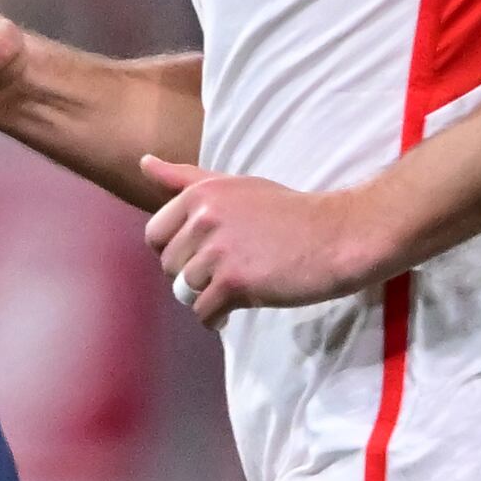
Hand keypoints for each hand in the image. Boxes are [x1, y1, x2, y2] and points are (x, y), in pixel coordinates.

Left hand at [140, 155, 393, 325]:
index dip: (178, 252)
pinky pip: (204, 312)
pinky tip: (235, 310)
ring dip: (207, 297)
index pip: (155, 236)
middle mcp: (203, 218)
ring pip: (185, 292)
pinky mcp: (235, 282)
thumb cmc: (288, 212)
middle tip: (227, 274)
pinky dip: (216, 318)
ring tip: (236, 290)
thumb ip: (186, 178)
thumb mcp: (235, 186)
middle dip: (193, 277)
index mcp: (199, 194)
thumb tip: (143, 162)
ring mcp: (218, 251)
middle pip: (170, 267)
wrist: (338, 235)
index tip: (205, 255)